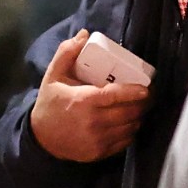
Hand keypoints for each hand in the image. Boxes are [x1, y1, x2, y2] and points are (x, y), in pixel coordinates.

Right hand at [28, 61, 149, 163]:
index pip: (116, 95)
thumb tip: (85, 34)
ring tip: (139, 108)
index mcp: (83, 100)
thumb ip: (67, 53)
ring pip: (130, 127)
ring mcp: (98, 140)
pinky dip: (131, 131)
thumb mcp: (53, 76)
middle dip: (143, 103)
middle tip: (147, 95)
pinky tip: (129, 123)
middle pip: (129, 112)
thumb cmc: (50, 104)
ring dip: (139, 116)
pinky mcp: (100, 152)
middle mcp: (93, 122)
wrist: (41, 139)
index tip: (146, 88)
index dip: (135, 92)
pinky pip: (125, 141)